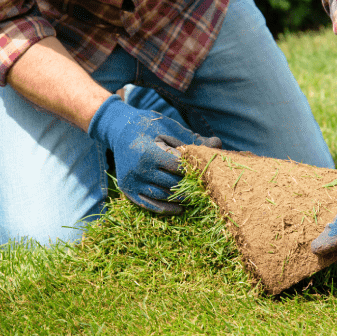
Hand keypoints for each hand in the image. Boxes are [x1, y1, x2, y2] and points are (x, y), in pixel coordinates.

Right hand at [88, 95, 220, 213]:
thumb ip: (192, 139)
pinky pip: (150, 205)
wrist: (118, 129)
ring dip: (181, 198)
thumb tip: (218, 144)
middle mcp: (138, 170)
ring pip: (163, 196)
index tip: (206, 172)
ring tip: (196, 197)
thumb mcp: (169, 128)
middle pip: (173, 184)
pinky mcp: (128, 190)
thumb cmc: (148, 126)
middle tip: (206, 188)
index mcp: (148, 153)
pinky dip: (166, 209)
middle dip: (191, 186)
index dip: (194, 171)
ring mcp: (132, 182)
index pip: (178, 168)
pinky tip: (180, 208)